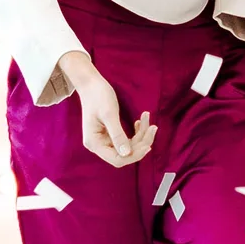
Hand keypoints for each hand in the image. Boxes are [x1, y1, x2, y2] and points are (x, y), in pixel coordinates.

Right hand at [59, 50, 155, 169]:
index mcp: (94, 143)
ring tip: (147, 119)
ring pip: (129, 146)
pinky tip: (140, 122)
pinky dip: (136, 132)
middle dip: (141, 142)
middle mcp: (98, 145)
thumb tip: (127, 153)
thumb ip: (117, 135)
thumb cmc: (98, 96)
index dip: (134, 155)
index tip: (148, 145)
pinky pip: (127, 139)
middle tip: (153, 126)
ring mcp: (104, 140)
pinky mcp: (110, 134)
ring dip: (141, 135)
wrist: (91, 84)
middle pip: (125, 154)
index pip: (117, 159)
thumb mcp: (109, 114)